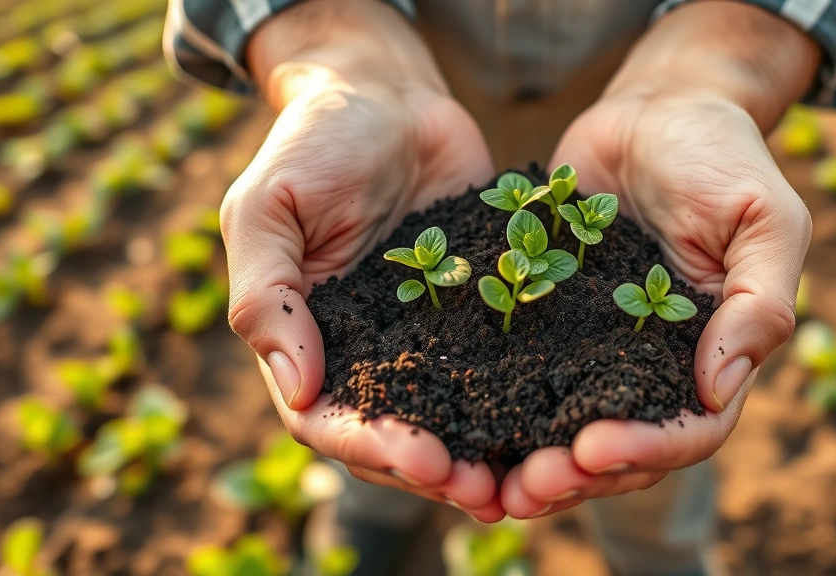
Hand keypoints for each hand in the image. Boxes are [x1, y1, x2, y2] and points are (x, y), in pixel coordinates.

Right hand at [222, 74, 504, 520]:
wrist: (387, 94)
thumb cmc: (314, 142)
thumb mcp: (268, 207)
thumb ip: (269, 295)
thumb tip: (297, 386)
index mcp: (313, 339)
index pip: (330, 419)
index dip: (373, 448)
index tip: (423, 460)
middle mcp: (372, 350)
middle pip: (399, 434)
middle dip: (439, 470)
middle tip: (488, 492)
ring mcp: (429, 335)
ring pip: (457, 412)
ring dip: (488, 452)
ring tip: (532, 478)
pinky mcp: (482, 308)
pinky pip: (505, 360)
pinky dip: (530, 395)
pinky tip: (567, 414)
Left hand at [500, 93, 810, 517]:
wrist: (656, 110)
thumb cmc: (722, 157)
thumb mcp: (764, 219)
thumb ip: (758, 301)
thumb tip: (717, 389)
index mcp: (711, 354)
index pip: (689, 428)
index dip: (645, 448)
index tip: (592, 447)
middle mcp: (651, 364)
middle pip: (620, 446)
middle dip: (577, 475)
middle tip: (526, 487)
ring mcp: (596, 346)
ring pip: (564, 424)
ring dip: (530, 459)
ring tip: (485, 482)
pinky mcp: (549, 319)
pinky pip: (520, 370)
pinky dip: (493, 404)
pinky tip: (452, 419)